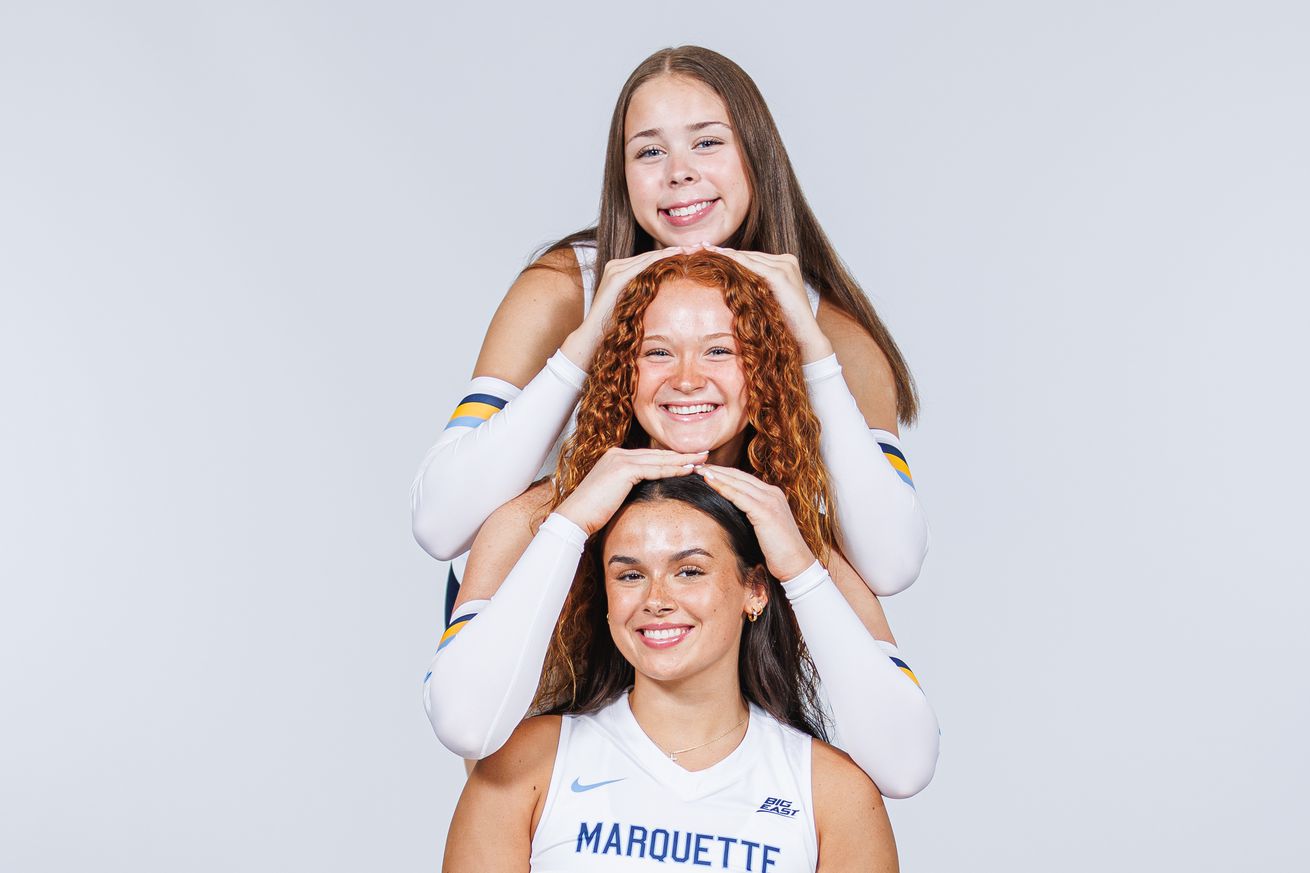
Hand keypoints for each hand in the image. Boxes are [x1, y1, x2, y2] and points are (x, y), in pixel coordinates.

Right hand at [555, 447, 707, 534]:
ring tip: (702, 460)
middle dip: (682, 455)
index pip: (650, 457)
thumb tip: (648, 492)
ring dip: (683, 459)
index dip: (671, 458)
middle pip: (657, 454)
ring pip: (659, 459)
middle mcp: (618, 454)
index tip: (690, 460)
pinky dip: (673, 469)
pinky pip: (655, 469)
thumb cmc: (594, 512)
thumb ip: (630, 487)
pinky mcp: (624, 469)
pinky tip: (689, 470)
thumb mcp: (615, 495)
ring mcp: (620, 459)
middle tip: (704, 454)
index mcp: (616, 458)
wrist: (575, 516)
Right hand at [560, 246, 691, 368]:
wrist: (592, 336)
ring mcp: (615, 269)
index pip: (651, 259)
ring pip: (650, 257)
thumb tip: (668, 300)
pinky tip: (678, 255)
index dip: (672, 255)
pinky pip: (644, 264)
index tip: (692, 254)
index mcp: (620, 270)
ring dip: (673, 251)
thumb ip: (646, 297)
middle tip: (699, 246)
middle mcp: (616, 265)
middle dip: (676, 250)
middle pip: (652, 255)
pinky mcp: (617, 276)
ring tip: (693, 249)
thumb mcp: (633, 307)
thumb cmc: (614, 327)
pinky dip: (662, 258)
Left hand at [694, 464, 815, 580]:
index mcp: (773, 495)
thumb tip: (731, 514)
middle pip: (739, 476)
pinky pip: (739, 495)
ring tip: (698, 469)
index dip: (724, 473)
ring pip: (737, 482)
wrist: (796, 564)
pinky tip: (709, 482)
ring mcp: (770, 500)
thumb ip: (751, 515)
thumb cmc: (778, 551)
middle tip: (696, 464)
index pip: (744, 479)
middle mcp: (772, 493)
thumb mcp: (763, 528)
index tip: (706, 471)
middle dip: (717, 469)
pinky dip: (723, 487)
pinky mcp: (765, 511)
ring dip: (716, 475)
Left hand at [705, 247, 832, 362]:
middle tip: (701, 246)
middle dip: (725, 253)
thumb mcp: (767, 300)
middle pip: (749, 255)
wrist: (805, 338)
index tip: (707, 250)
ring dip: (726, 255)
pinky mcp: (781, 275)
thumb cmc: (784, 325)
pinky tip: (720, 260)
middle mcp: (787, 261)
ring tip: (705, 251)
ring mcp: (786, 266)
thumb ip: (754, 287)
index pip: (752, 257)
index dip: (730, 255)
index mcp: (785, 264)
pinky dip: (736, 263)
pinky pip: (753, 266)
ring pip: (749, 258)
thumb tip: (729, 283)